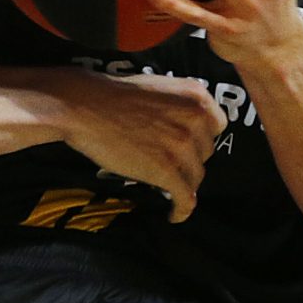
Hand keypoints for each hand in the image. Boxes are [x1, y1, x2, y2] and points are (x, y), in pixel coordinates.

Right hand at [53, 71, 226, 221]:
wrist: (85, 107)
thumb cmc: (114, 96)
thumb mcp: (160, 87)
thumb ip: (180, 105)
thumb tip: (190, 129)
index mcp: (196, 96)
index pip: (217, 126)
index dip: (201, 138)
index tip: (190, 147)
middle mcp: (195, 119)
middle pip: (205, 152)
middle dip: (189, 159)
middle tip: (168, 163)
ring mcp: (182, 145)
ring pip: (196, 176)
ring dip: (183, 183)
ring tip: (168, 188)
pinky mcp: (166, 170)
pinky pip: (185, 197)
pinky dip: (182, 210)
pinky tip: (174, 215)